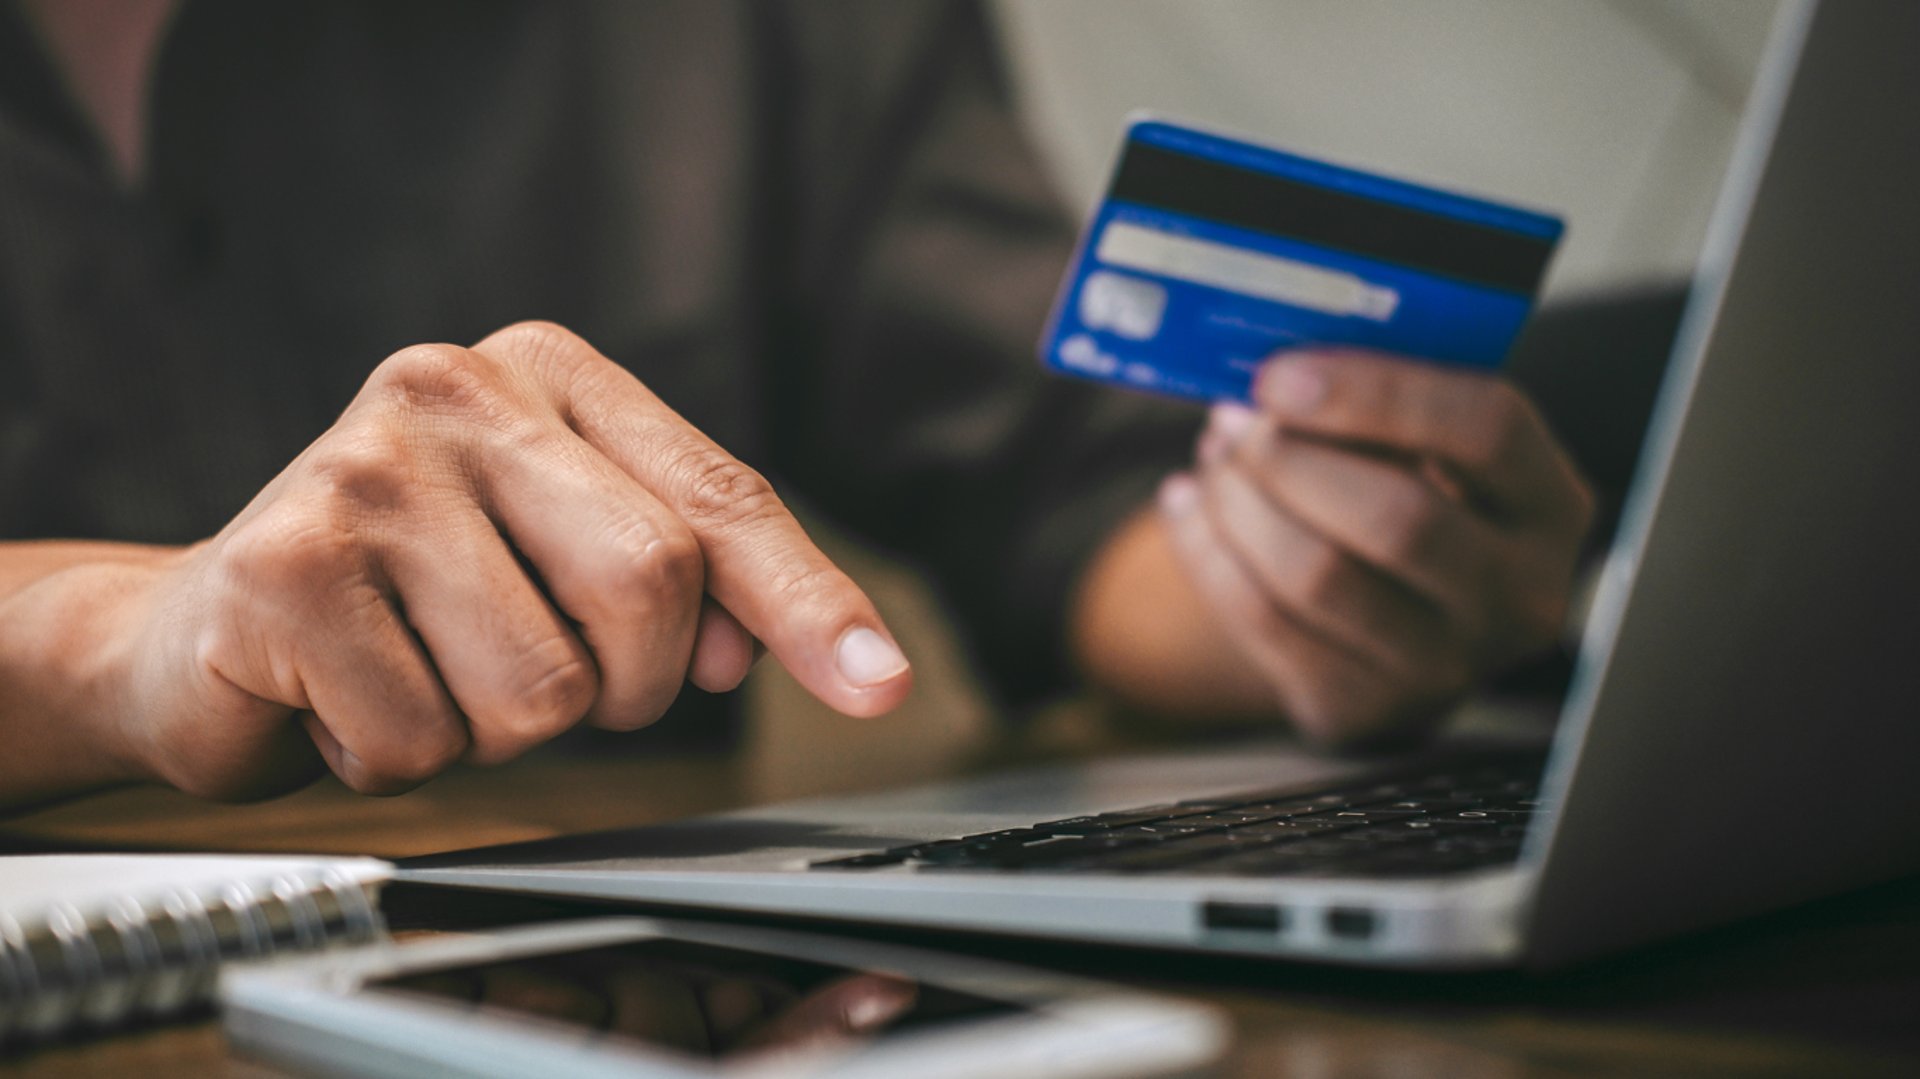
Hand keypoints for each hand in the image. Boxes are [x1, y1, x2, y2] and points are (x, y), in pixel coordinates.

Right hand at [103, 322, 910, 798]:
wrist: (206, 630)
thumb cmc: (414, 596)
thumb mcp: (561, 559)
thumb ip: (680, 585)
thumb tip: (751, 648)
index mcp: (548, 374)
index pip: (718, 497)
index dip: (807, 599)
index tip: (880, 684)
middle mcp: (455, 387)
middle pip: (649, 585)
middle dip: (620, 683)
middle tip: (539, 672)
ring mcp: (364, 468)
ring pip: (542, 688)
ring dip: (498, 730)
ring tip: (426, 670)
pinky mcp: (285, 564)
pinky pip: (425, 741)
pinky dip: (400, 757)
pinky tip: (348, 694)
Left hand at [1157, 350, 1592, 745]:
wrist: (1397, 622)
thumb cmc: (1411, 497)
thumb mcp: (1429, 448)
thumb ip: (1381, 404)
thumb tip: (1276, 370)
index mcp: (1552, 506)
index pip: (1488, 430)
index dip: (1376, 393)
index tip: (1283, 374)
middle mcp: (1518, 597)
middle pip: (1397, 517)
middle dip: (1291, 458)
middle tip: (1234, 418)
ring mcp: (1443, 668)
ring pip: (1317, 576)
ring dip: (1240, 503)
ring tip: (1214, 457)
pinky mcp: (1360, 708)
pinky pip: (1263, 623)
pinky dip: (1207, 551)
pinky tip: (1187, 506)